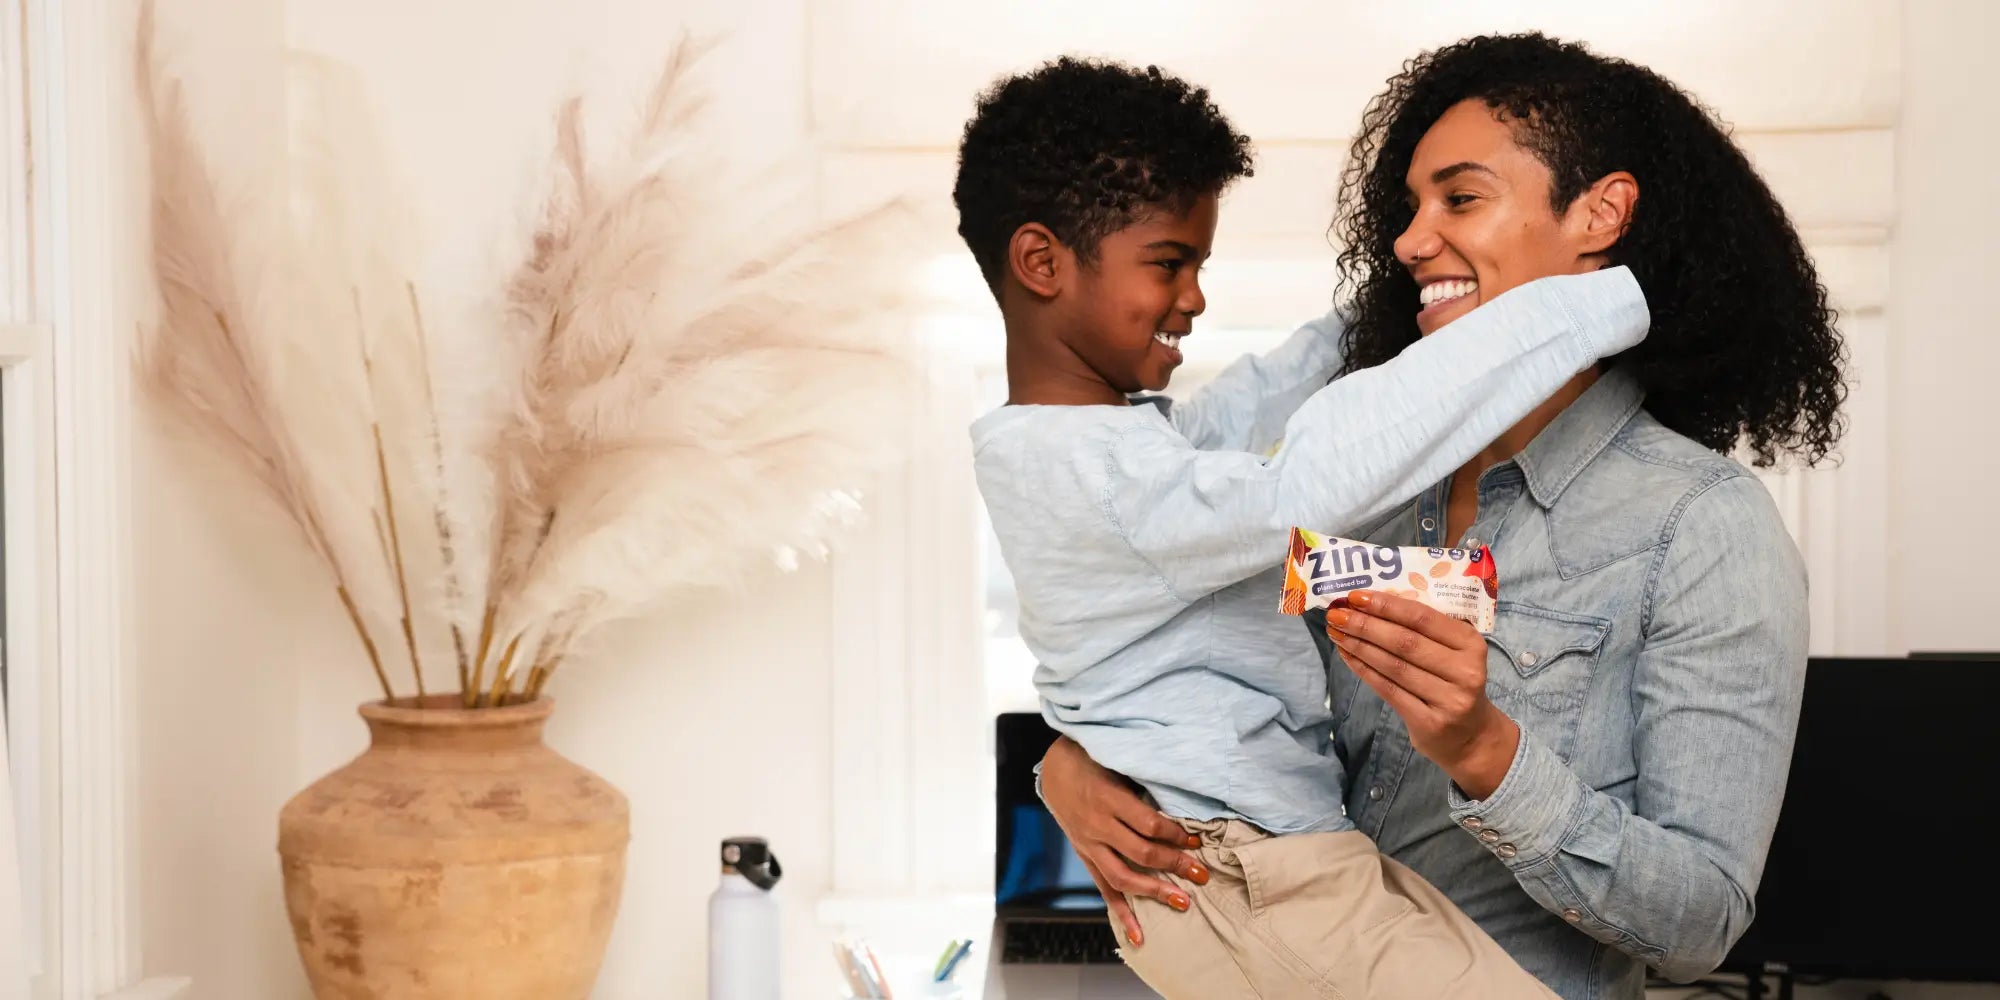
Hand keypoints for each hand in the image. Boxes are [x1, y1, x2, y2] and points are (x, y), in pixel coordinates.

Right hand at [1037, 735, 1209, 945]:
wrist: (1054, 768)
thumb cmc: (1094, 759)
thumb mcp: (1119, 762)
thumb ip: (1144, 783)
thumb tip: (1182, 802)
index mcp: (1109, 798)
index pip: (1150, 825)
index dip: (1176, 835)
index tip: (1196, 840)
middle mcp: (1098, 825)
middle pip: (1142, 854)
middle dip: (1175, 865)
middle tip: (1201, 874)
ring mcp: (1089, 844)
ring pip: (1123, 876)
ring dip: (1155, 892)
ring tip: (1182, 901)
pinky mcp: (1085, 855)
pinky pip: (1104, 888)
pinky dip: (1121, 913)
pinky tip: (1138, 936)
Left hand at [1324, 591, 1519, 799]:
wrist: (1470, 736)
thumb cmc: (1454, 682)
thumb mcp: (1453, 652)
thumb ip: (1425, 630)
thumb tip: (1373, 603)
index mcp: (1471, 643)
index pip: (1422, 618)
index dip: (1386, 606)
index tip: (1355, 596)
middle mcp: (1465, 671)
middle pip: (1405, 642)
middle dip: (1365, 625)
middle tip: (1336, 614)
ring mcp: (1449, 699)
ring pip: (1394, 666)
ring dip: (1360, 646)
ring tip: (1336, 632)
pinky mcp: (1429, 722)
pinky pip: (1389, 690)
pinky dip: (1364, 670)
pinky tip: (1347, 656)